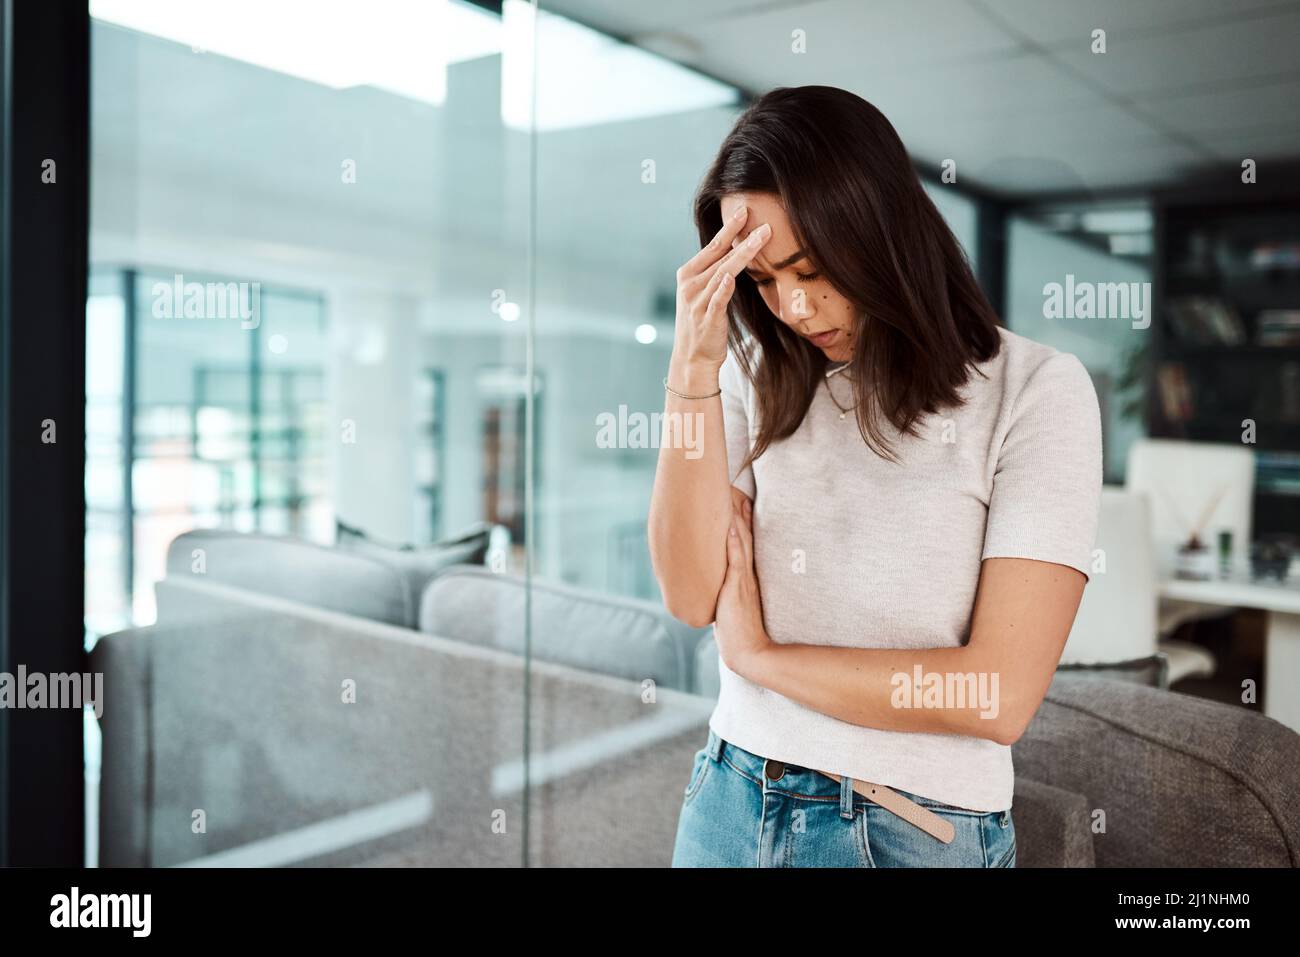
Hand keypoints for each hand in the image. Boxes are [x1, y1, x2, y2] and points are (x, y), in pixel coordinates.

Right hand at [670, 207, 770, 371]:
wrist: (693, 359)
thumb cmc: (703, 324)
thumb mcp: (706, 294)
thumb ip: (717, 273)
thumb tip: (737, 251)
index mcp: (688, 275)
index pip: (713, 247)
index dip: (729, 229)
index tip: (744, 211)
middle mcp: (690, 285)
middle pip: (720, 256)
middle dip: (740, 236)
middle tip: (758, 218)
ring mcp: (697, 302)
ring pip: (723, 273)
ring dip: (743, 254)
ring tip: (760, 239)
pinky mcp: (707, 319)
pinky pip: (717, 300)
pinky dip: (724, 288)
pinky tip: (732, 277)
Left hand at [714, 496, 771, 679]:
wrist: (749, 652)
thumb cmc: (739, 633)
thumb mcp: (733, 607)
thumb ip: (728, 593)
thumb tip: (718, 588)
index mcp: (747, 578)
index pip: (746, 545)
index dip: (745, 524)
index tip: (743, 503)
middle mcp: (747, 575)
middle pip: (745, 539)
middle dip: (742, 515)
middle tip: (740, 490)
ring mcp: (743, 581)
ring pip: (741, 545)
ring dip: (737, 522)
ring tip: (735, 499)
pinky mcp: (737, 589)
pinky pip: (735, 562)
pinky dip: (732, 544)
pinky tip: (728, 527)